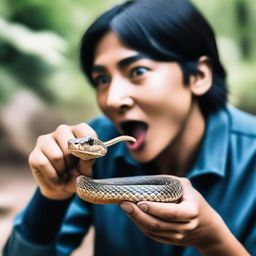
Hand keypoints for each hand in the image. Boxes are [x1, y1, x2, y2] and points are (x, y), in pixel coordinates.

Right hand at [28, 123, 96, 199]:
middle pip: (70, 145)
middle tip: (73, 168)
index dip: (89, 149)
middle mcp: (62, 131)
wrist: (62, 187)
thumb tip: (84, 157)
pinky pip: (43, 164)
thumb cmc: (78, 173)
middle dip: (74, 162)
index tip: (87, 160)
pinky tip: (56, 180)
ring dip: (63, 171)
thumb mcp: (88, 168)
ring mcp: (46, 140)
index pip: (86, 132)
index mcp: (79, 130)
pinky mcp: (34, 154)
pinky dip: (53, 177)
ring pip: (57, 156)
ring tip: (64, 173)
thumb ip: (88, 161)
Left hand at [120, 177, 248, 254]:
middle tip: (124, 203)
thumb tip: (148, 180)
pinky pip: (153, 235)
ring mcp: (178, 236)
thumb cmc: (194, 200)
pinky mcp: (171, 241)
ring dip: (136, 220)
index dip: (155, 209)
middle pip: (158, 225)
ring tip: (125, 207)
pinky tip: (133, 215)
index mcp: (191, 211)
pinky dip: (141, 225)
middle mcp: (185, 227)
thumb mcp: (186, 187)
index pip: (171, 213)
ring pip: (153, 231)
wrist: (207, 227)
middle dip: (138, 214)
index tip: (140, 202)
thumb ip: (170, 181)